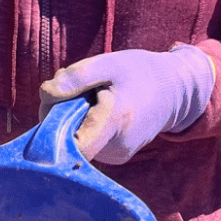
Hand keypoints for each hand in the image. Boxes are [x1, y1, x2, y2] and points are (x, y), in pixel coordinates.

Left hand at [38, 44, 214, 163]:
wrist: (175, 91)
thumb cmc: (139, 73)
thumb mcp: (108, 63)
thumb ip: (76, 77)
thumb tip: (45, 96)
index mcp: (115, 120)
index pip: (72, 144)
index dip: (54, 126)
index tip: (56, 104)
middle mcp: (117, 147)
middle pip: (69, 139)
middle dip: (63, 115)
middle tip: (80, 91)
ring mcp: (117, 156)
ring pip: (77, 141)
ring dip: (75, 120)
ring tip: (95, 100)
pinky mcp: (116, 158)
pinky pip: (88, 144)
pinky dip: (86, 127)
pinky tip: (101, 112)